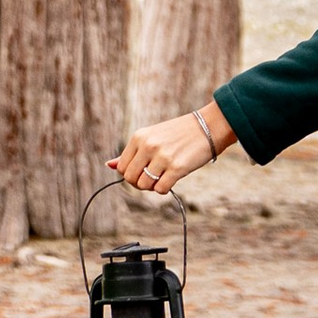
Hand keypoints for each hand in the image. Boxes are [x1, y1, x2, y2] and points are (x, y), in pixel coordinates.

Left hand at [113, 105, 234, 195]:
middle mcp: (148, 146)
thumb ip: (131, 153)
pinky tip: (172, 180)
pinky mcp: (177, 168)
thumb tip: (109, 165)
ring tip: (163, 178)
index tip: (142, 172)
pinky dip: (164, 189)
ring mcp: (163, 157)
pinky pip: (161, 189)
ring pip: (144, 186)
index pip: (121, 168)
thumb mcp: (151, 137)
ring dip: (152, 187)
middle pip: (130, 179)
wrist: (208, 127)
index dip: (130, 175)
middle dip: (139, 183)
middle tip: (153, 178)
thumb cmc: (178, 134)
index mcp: (139, 137)